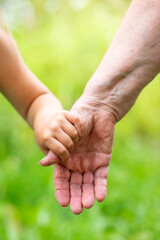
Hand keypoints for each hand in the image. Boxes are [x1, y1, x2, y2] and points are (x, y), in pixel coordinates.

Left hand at [34, 110, 82, 161]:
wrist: (43, 121)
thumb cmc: (46, 138)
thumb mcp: (46, 148)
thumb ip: (49, 156)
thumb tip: (42, 163)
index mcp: (46, 137)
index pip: (61, 151)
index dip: (65, 156)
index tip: (64, 156)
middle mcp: (52, 127)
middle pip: (69, 143)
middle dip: (71, 148)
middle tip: (68, 147)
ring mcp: (58, 118)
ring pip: (75, 133)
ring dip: (76, 139)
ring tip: (72, 140)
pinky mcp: (64, 112)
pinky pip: (77, 121)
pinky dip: (80, 128)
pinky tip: (77, 132)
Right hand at [39, 97, 115, 213]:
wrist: (96, 112)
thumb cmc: (77, 121)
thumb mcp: (65, 136)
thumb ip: (56, 151)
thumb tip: (42, 163)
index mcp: (66, 160)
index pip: (62, 179)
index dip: (62, 190)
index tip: (63, 202)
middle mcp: (77, 164)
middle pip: (75, 184)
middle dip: (75, 197)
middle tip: (76, 210)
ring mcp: (90, 164)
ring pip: (88, 183)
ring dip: (88, 195)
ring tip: (87, 205)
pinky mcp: (102, 161)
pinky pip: (101, 177)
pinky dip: (101, 186)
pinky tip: (100, 196)